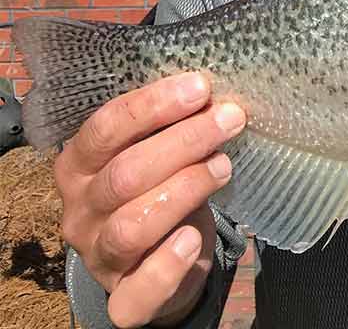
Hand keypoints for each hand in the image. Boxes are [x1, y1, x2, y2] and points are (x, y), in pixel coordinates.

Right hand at [54, 72, 246, 328]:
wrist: (161, 258)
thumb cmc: (159, 185)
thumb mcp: (157, 151)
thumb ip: (172, 127)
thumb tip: (212, 95)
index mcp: (79, 165)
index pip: (106, 127)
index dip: (153, 106)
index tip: (200, 87)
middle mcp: (80, 210)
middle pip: (125, 174)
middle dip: (184, 141)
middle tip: (230, 119)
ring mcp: (97, 257)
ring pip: (132, 225)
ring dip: (185, 189)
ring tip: (225, 166)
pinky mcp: (123, 300)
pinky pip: (137, 291)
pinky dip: (167, 265)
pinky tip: (193, 238)